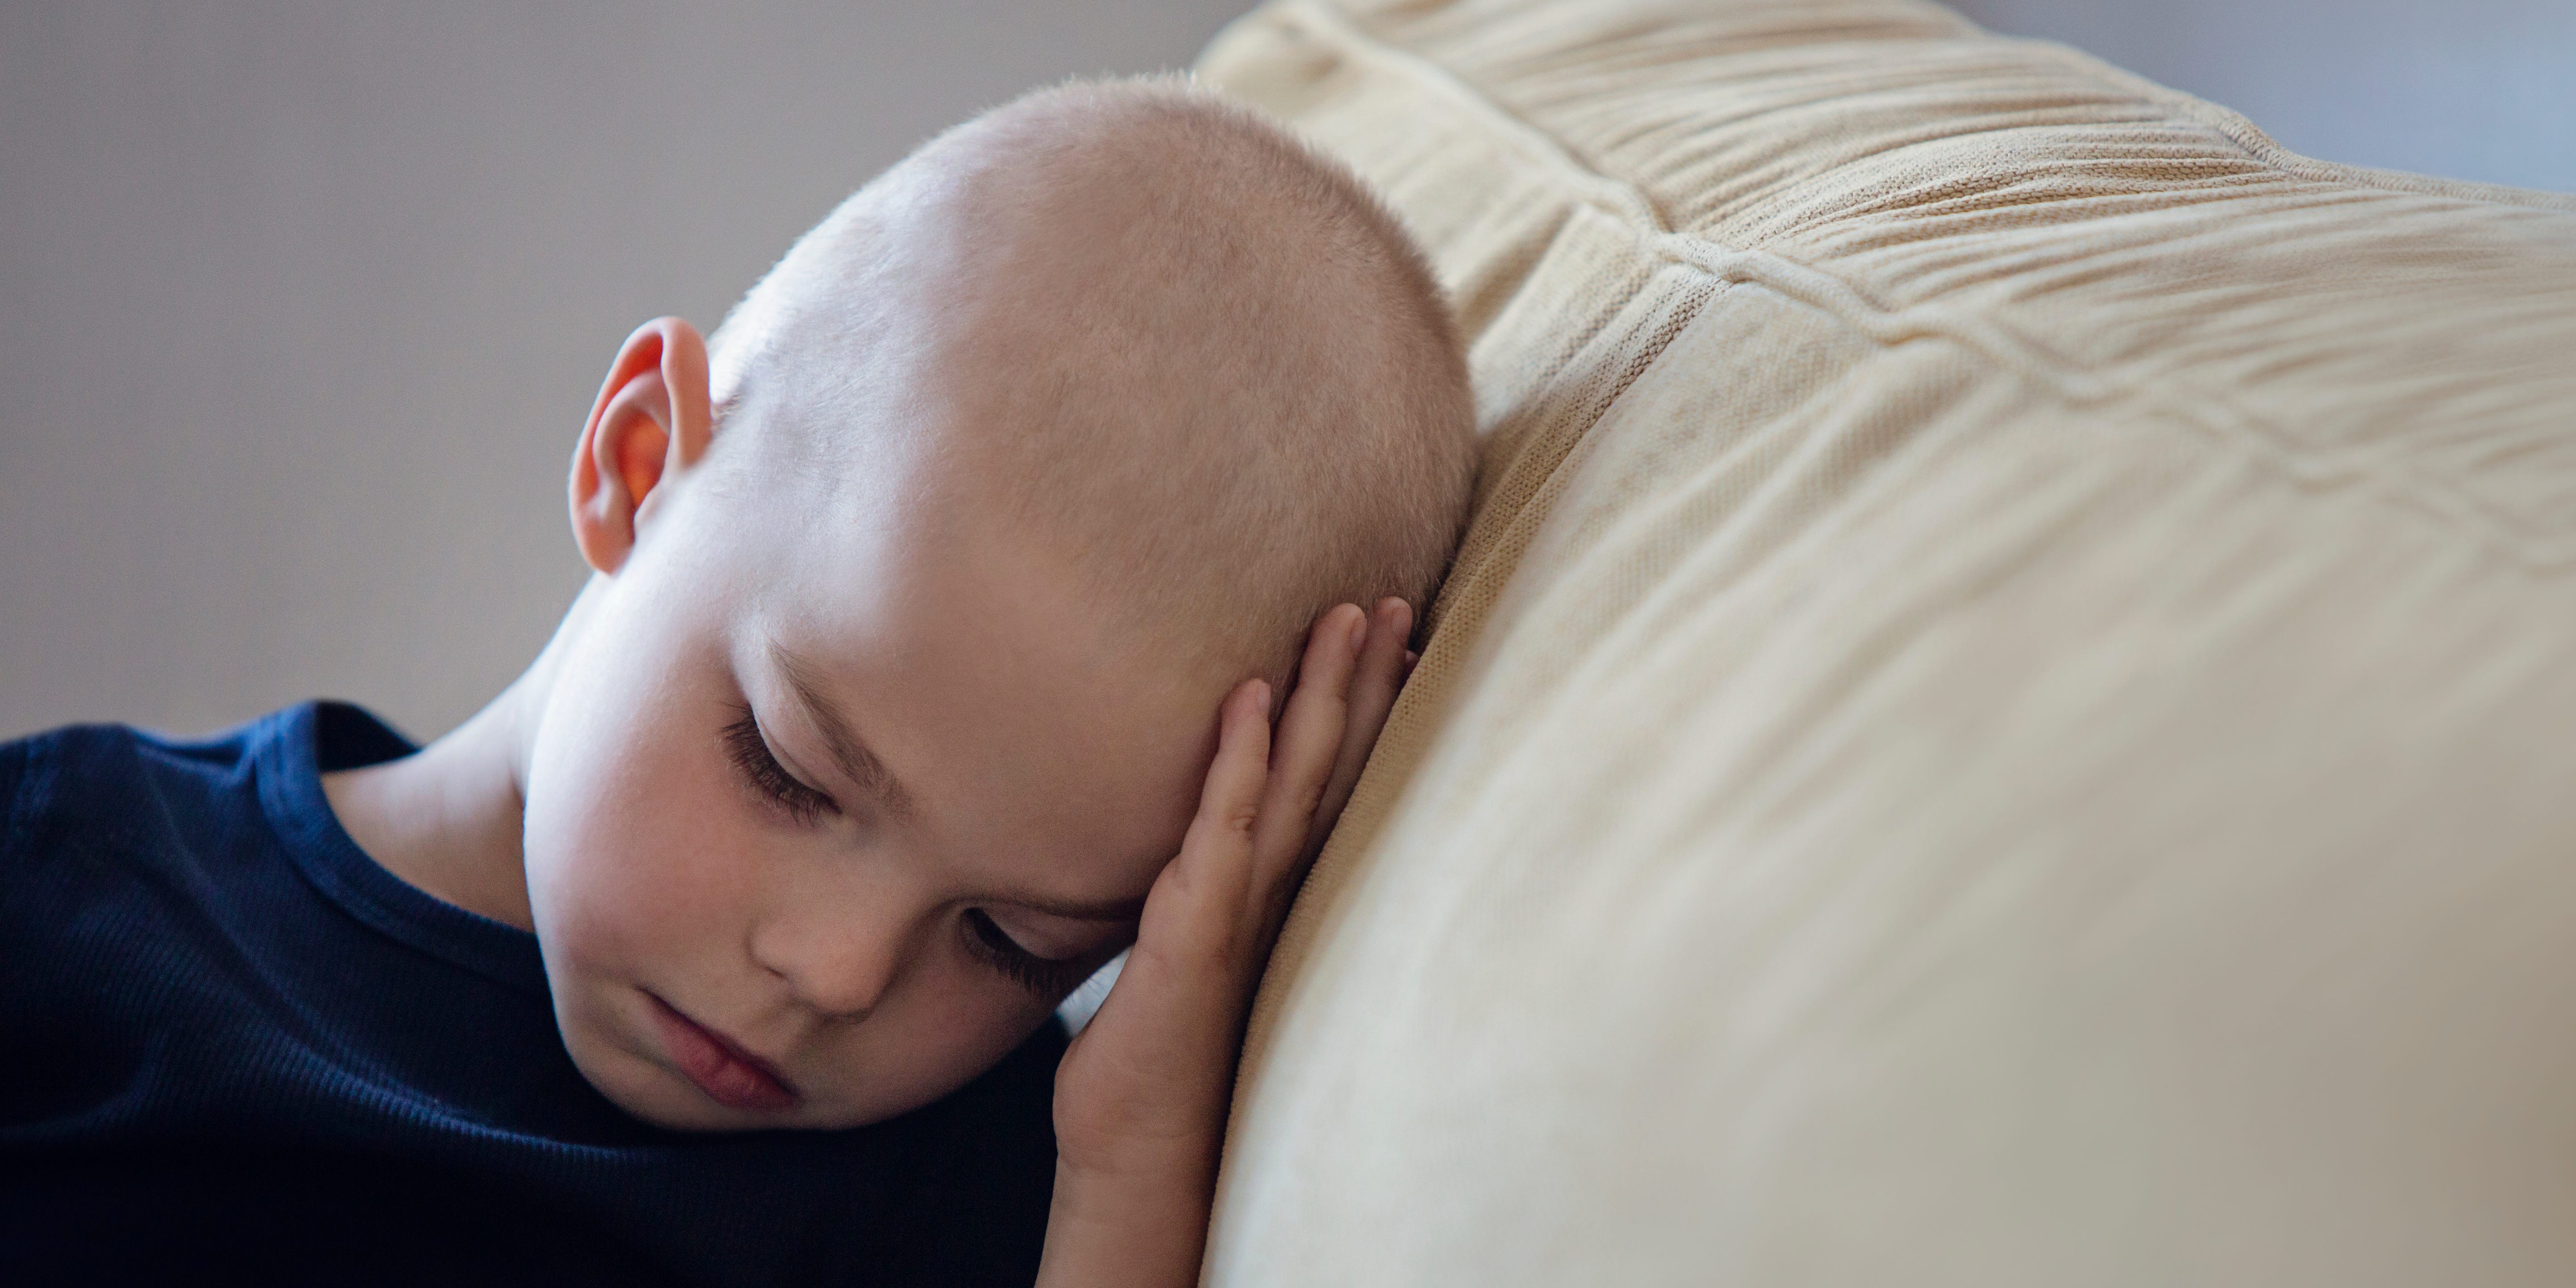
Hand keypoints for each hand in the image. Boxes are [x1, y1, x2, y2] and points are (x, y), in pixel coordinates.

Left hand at [1037, 598, 1414, 1287]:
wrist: (1145, 1146)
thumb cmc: (1164, 1044)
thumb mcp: (1198, 948)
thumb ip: (1217, 886)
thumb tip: (1221, 837)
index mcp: (1286, 887)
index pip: (1338, 779)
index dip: (1367, 708)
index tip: (1394, 636)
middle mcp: (1283, 889)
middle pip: (1336, 765)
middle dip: (1368, 681)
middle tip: (1396, 598)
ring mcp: (1246, 906)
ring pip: (1296, 780)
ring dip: (1322, 695)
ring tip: (1346, 615)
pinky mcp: (1196, 929)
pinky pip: (1223, 828)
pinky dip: (1239, 761)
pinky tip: (1249, 697)